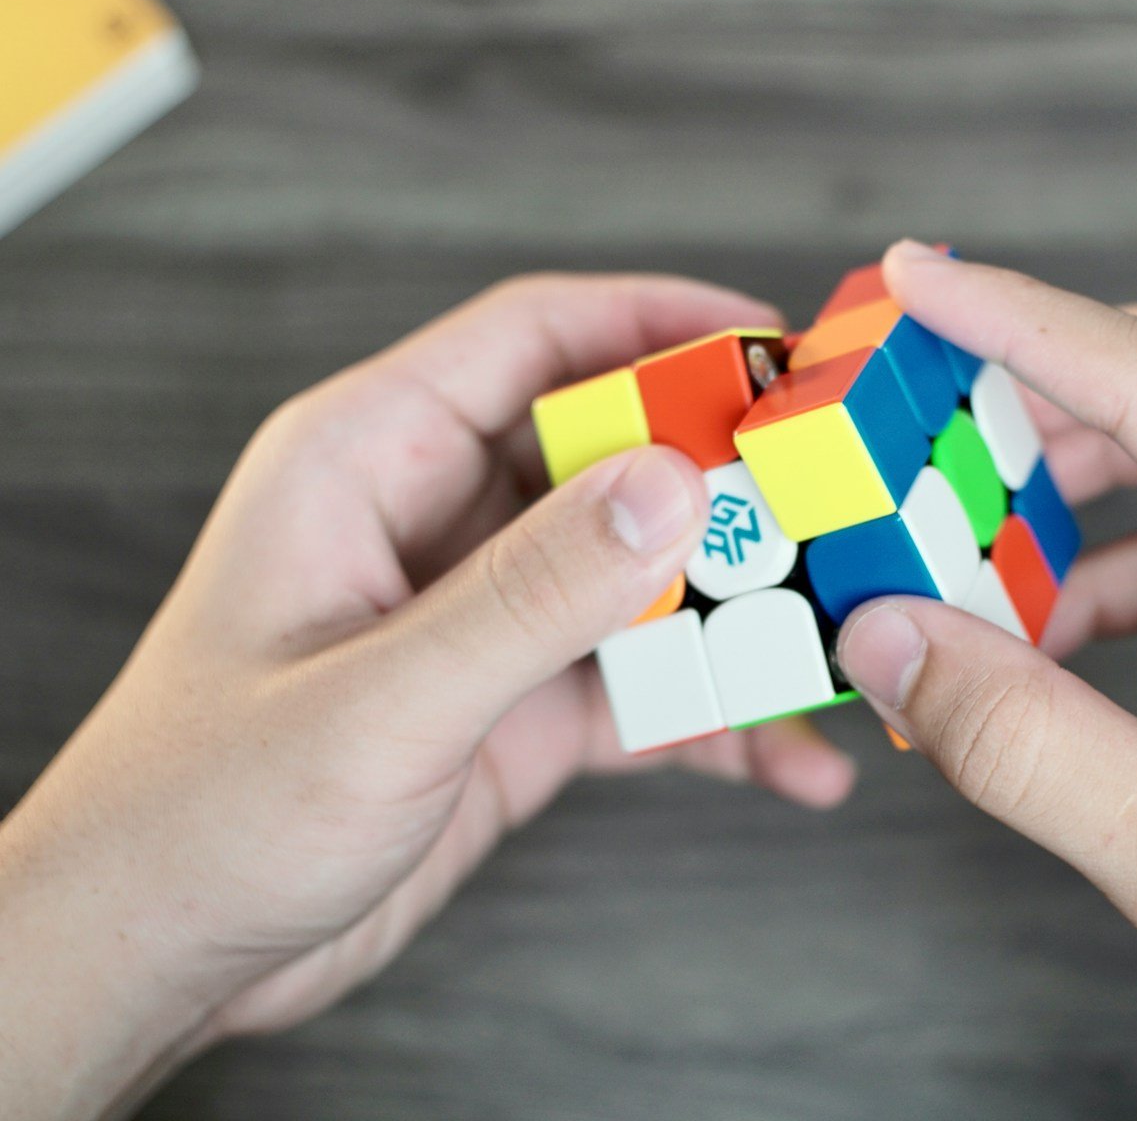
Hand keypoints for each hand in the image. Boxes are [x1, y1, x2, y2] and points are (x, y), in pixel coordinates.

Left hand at [0, 275, 855, 1119]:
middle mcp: (436, 521)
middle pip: (611, 451)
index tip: (771, 342)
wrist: (163, 957)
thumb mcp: (382, 699)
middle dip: (725, 476)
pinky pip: (640, 684)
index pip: (535, 338)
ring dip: (735, 608)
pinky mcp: (516, 703)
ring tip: (833, 639)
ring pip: (641, 572)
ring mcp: (484, 615)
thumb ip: (529, 593)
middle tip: (831, 502)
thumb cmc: (205, 814)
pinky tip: (786, 758)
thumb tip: (668, 484)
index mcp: (369, 459)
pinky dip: (713, 715)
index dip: (659, 321)